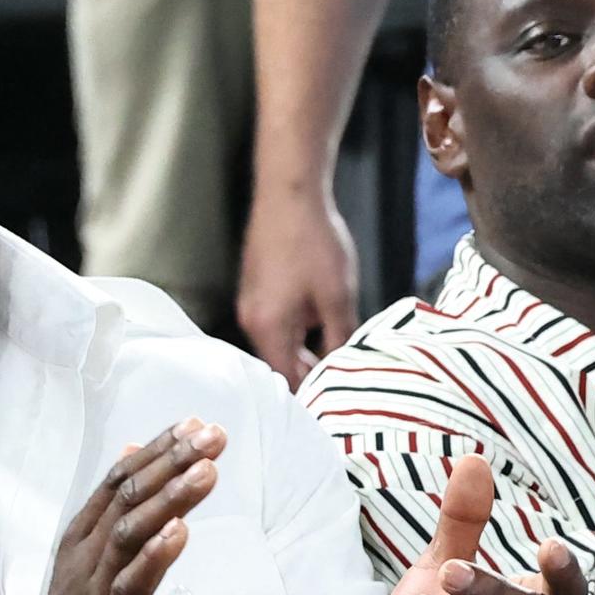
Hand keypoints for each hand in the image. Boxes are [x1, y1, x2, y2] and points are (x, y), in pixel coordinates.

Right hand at [15, 421, 228, 594]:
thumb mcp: (90, 572)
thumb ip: (111, 517)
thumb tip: (130, 456)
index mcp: (80, 545)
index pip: (118, 484)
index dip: (157, 451)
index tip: (195, 423)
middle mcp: (84, 561)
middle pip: (127, 498)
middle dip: (171, 462)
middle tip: (212, 433)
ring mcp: (93, 593)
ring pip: (130, 534)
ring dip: (170, 499)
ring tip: (207, 470)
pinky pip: (131, 587)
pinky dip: (155, 557)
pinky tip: (180, 533)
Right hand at [238, 189, 359, 385]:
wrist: (289, 195)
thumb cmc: (313, 243)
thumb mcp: (338, 296)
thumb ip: (339, 338)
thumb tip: (341, 367)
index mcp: (269, 328)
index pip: (287, 378)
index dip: (312, 392)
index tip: (336, 399)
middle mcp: (251, 321)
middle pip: (279, 362)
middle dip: (309, 371)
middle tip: (344, 375)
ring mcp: (250, 304)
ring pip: (278, 341)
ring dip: (304, 348)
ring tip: (337, 344)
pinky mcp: (255, 289)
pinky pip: (274, 322)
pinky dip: (296, 328)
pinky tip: (320, 317)